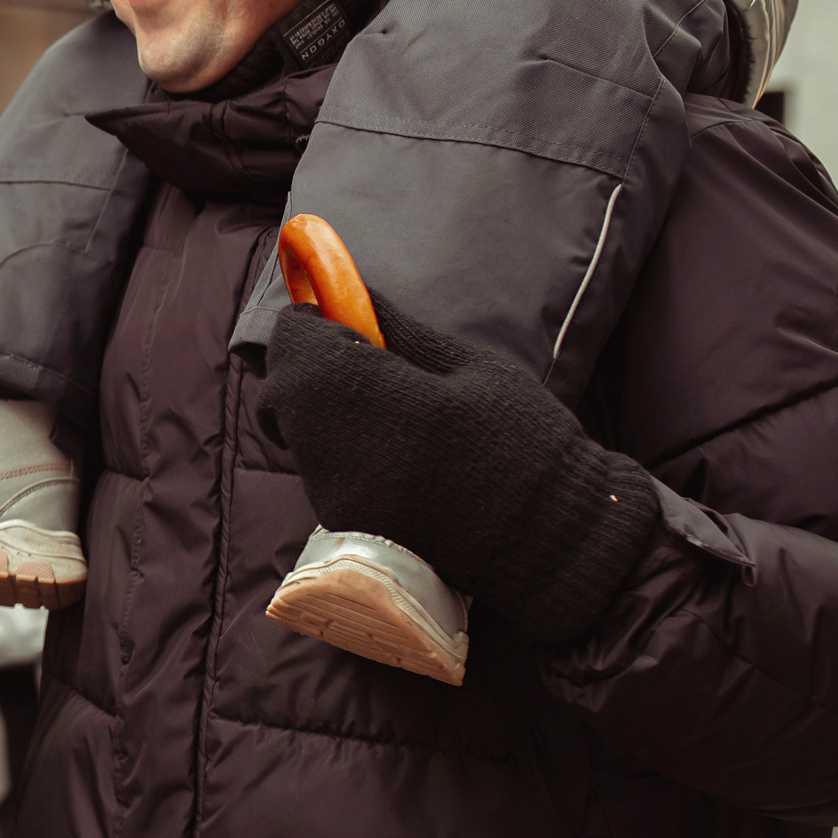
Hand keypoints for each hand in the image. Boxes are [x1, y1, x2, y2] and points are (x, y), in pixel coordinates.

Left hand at [259, 292, 661, 645]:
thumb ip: (402, 332)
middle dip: (310, 371)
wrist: (553, 543)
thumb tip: (356, 295)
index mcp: (377, 399)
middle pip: (284, 395)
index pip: (295, 347)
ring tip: (390, 415)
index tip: (337, 321)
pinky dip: (338, 453)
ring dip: (323, 414)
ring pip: (297, 435)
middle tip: (363, 367)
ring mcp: (336, 497)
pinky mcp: (342, 530)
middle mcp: (341, 452)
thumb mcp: (475, 370)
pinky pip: (318, 473)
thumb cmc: (526, 445)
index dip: (309, 327)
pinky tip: (392, 455)